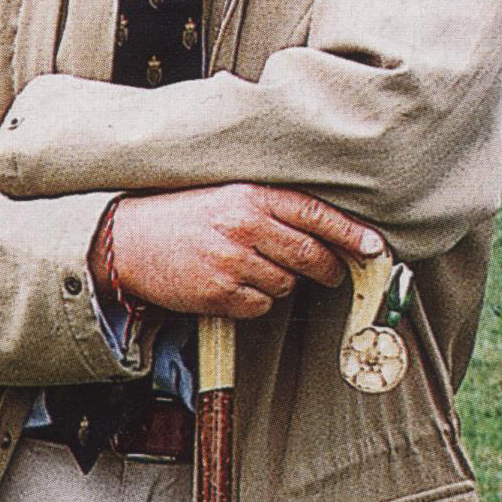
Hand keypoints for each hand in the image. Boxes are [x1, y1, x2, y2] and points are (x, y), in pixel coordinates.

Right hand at [95, 185, 383, 319]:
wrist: (126, 240)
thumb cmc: (180, 217)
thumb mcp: (226, 196)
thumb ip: (271, 208)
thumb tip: (327, 235)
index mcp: (250, 196)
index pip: (316, 215)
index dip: (351, 233)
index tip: (375, 247)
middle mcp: (244, 227)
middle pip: (311, 255)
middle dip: (328, 268)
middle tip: (330, 272)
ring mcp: (231, 262)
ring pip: (287, 285)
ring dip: (280, 283)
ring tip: (251, 270)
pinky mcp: (217, 293)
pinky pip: (260, 306)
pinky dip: (254, 302)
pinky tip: (232, 286)